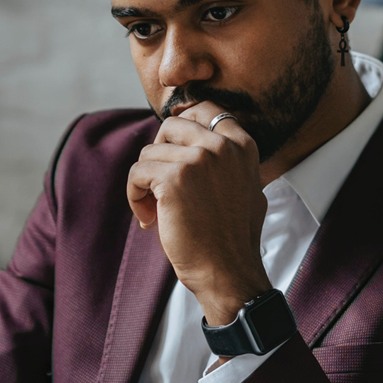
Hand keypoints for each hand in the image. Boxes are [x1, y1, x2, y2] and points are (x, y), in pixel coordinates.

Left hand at [127, 102, 270, 325]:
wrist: (228, 272)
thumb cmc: (233, 239)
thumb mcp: (247, 188)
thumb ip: (229, 161)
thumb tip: (202, 139)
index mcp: (242, 145)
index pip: (205, 110)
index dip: (180, 129)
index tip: (171, 153)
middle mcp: (221, 146)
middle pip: (171, 127)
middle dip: (159, 155)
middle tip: (160, 188)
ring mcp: (198, 159)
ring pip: (149, 153)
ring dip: (145, 183)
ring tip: (156, 211)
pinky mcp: (173, 178)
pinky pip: (137, 172)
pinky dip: (134, 195)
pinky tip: (149, 219)